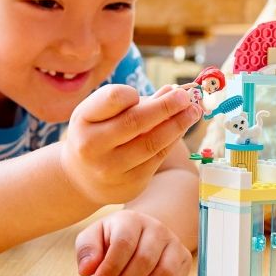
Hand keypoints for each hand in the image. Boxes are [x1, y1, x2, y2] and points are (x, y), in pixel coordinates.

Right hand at [60, 84, 201, 205]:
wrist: (82, 179)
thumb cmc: (96, 134)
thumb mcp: (101, 113)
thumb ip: (132, 101)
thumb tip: (173, 91)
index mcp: (83, 120)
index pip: (114, 98)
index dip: (133, 93)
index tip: (141, 92)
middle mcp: (92, 146)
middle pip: (136, 121)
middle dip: (166, 106)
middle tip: (185, 96)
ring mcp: (111, 169)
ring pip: (152, 143)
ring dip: (178, 125)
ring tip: (193, 111)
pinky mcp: (130, 184)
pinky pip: (158, 158)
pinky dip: (173, 141)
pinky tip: (182, 129)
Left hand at [74, 209, 192, 275]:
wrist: (140, 234)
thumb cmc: (112, 238)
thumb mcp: (94, 237)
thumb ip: (86, 250)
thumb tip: (87, 269)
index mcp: (131, 219)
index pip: (124, 243)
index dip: (111, 267)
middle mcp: (156, 227)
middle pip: (144, 260)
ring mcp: (173, 242)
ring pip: (162, 272)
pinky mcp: (184, 258)